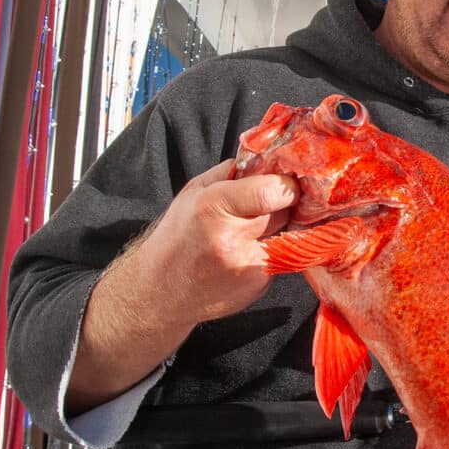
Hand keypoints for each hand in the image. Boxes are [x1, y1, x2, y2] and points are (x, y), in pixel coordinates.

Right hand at [65, 160, 299, 413]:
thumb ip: (231, 172)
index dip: (287, 185)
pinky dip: (273, 249)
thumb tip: (267, 158)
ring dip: (281, 227)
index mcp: (213, 207)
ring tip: (255, 228)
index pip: (272, 191)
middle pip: (284, 211)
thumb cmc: (177, 235)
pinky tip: (249, 251)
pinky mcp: (259, 284)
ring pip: (288, 234)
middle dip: (283, 204)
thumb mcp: (193, 192)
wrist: (160, 291)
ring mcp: (248, 265)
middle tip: (271, 203)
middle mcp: (232, 238)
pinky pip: (281, 256)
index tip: (288, 183)